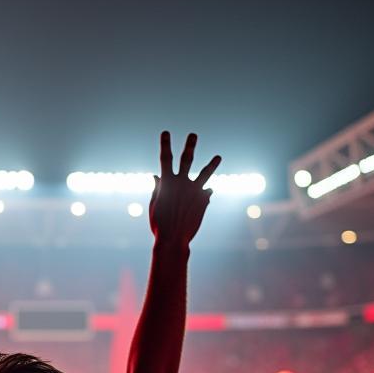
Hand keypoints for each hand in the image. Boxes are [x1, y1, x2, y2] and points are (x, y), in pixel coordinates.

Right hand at [148, 132, 220, 247]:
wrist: (173, 239)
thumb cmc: (159, 224)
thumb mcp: (154, 205)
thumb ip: (156, 189)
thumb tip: (156, 176)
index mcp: (167, 183)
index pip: (165, 159)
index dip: (165, 144)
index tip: (165, 132)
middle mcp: (182, 183)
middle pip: (187, 159)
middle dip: (189, 146)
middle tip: (193, 135)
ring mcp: (195, 191)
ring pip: (205, 174)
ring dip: (212, 164)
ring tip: (219, 157)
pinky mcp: (204, 200)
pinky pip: (206, 193)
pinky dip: (205, 194)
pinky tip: (203, 197)